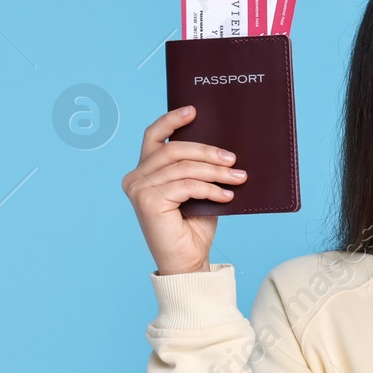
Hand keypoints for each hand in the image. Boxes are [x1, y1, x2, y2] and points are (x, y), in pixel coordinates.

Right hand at [122, 105, 243, 274]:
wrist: (188, 261)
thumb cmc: (193, 227)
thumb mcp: (197, 191)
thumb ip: (197, 170)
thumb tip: (222, 149)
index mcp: (144, 172)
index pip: (154, 137)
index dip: (172, 120)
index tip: (193, 111)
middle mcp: (135, 178)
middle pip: (173, 150)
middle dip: (207, 151)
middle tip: (232, 158)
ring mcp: (138, 189)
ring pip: (184, 168)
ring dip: (215, 172)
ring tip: (237, 177)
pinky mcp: (148, 201)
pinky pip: (187, 185)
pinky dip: (210, 189)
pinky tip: (226, 195)